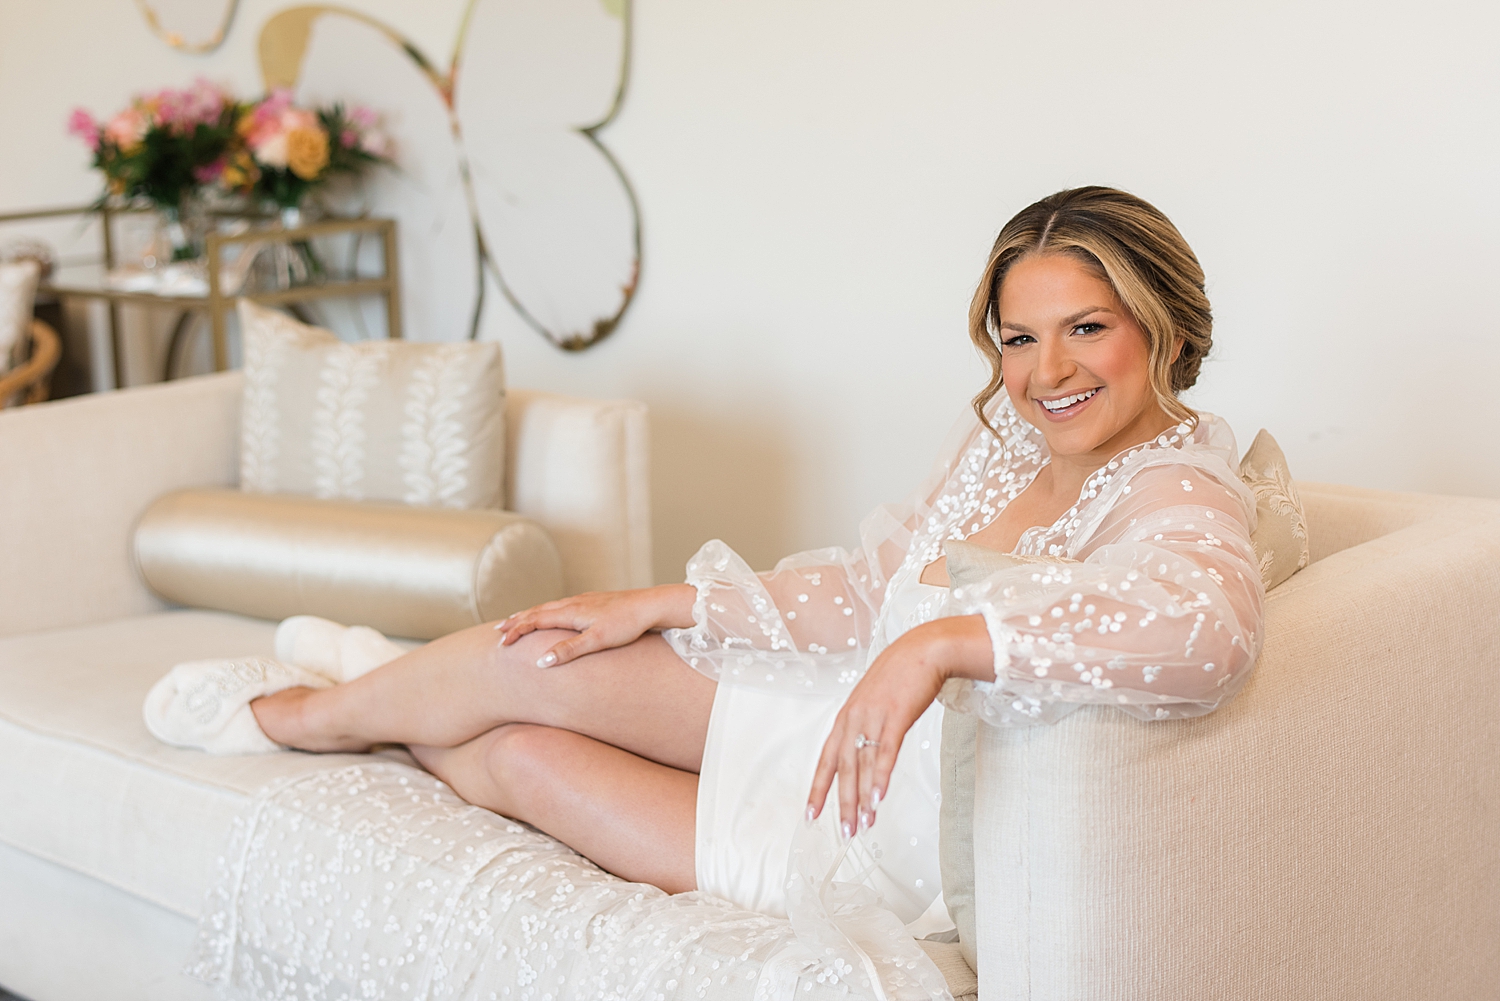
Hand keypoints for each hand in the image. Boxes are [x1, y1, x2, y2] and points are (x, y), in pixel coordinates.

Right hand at [494, 584, 695, 667]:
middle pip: (538, 610)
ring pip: (550, 606)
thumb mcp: (597, 641)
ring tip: (518, 620)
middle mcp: (574, 602)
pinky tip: (553, 614)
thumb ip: (569, 650)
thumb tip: (541, 662)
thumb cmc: (627, 624)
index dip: (517, 631)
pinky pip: (562, 605)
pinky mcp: (594, 601)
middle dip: (517, 620)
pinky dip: (548, 611)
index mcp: (571, 611)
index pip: (535, 620)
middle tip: (499, 630)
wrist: (652, 605)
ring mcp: (584, 600)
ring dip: (531, 614)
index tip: (502, 644)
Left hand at [806, 614, 989, 836]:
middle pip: (842, 769)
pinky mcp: (894, 716)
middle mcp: (853, 719)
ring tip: (863, 825)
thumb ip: (866, 727)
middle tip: (844, 832)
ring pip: (862, 765)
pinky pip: (885, 752)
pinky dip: (880, 777)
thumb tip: (865, 755)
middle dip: (842, 804)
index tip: (812, 815)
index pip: (825, 760)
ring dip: (862, 799)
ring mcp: (872, 717)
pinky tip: (879, 798)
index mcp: (846, 717)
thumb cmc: (901, 676)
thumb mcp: (874, 702)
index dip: (819, 789)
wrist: (924, 650)